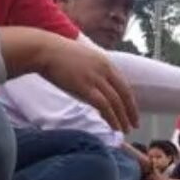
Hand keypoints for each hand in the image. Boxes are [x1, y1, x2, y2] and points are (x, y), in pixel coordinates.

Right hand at [0, 28, 138, 132]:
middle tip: (135, 124)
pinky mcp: (86, 87)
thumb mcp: (83, 59)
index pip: (124, 84)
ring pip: (116, 102)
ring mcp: (96, 78)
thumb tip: (95, 86)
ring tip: (126, 130)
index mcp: (106, 62)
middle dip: (131, 111)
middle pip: (124, 94)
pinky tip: (114, 127)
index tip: (132, 111)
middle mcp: (105, 70)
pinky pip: (104, 106)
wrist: (45, 50)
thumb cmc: (58, 55)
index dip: (130, 100)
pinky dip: (112, 118)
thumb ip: (93, 71)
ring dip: (123, 118)